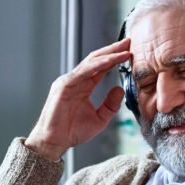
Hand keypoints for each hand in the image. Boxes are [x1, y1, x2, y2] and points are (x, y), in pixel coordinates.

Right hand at [25, 38, 131, 160]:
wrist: (54, 142)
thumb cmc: (72, 132)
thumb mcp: (99, 119)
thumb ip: (110, 105)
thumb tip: (120, 89)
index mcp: (83, 86)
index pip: (101, 67)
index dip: (115, 59)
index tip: (130, 52)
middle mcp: (75, 80)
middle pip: (96, 60)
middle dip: (113, 50)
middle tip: (129, 42)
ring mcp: (69, 81)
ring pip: (91, 63)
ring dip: (108, 54)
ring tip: (124, 49)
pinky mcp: (64, 86)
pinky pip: (83, 72)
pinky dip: (98, 65)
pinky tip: (110, 61)